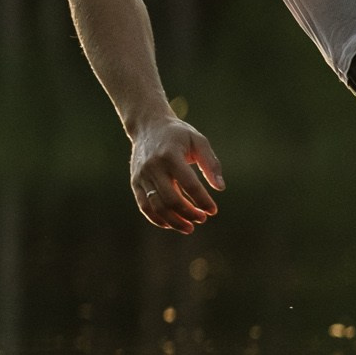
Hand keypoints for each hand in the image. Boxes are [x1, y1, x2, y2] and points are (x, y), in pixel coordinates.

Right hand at [131, 117, 223, 234]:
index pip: (189, 183)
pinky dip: (157, 219)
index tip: (213, 210)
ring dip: (174, 221)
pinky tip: (171, 224)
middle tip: (203, 219)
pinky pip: (144, 206)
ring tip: (190, 228)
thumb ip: (211, 163)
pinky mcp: (135, 182)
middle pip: (171, 199)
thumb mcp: (198, 141)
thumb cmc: (178, 134)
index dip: (202, 200)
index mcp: (170, 155)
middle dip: (189, 213)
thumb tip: (220, 187)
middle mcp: (153, 167)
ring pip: (156, 206)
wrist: (148, 126)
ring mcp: (142, 176)